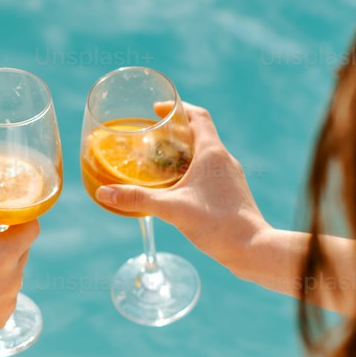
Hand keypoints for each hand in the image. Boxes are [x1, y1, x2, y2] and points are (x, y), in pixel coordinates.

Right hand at [0, 217, 39, 356]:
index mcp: (2, 256)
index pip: (31, 227)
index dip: (21, 217)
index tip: (4, 215)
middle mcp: (13, 280)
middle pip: (21, 250)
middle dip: (5, 241)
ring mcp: (8, 302)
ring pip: (11, 274)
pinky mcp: (1, 319)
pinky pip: (3, 295)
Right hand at [95, 102, 267, 277]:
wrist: (251, 248)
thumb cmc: (217, 224)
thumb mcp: (171, 209)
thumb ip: (137, 199)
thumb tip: (104, 193)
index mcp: (212, 153)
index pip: (199, 116)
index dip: (179, 108)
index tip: (158, 110)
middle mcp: (224, 159)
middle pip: (201, 133)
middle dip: (176, 131)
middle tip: (152, 136)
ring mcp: (230, 176)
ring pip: (206, 153)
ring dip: (185, 151)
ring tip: (160, 160)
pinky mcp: (231, 192)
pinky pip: (210, 171)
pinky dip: (193, 169)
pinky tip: (178, 186)